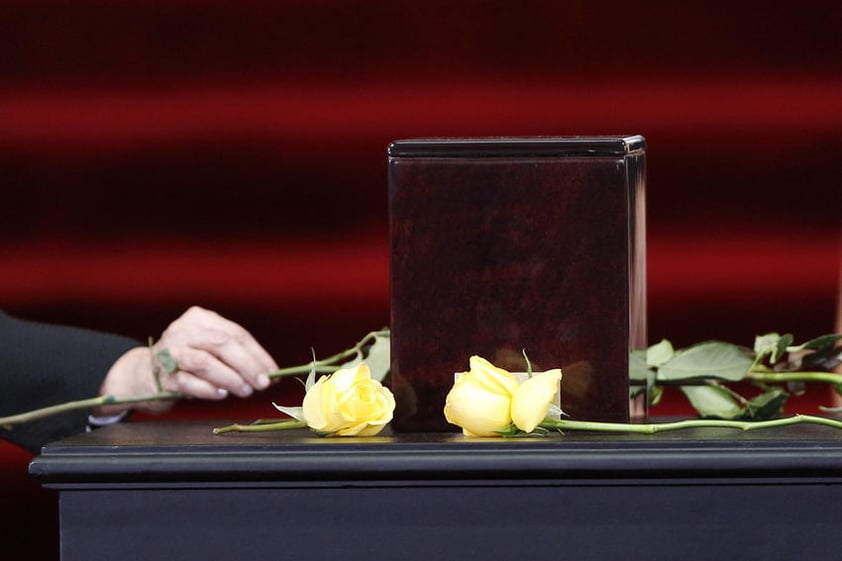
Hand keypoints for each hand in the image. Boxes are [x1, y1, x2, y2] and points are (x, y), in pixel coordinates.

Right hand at [96, 306, 277, 414]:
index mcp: (200, 318)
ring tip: (244, 391)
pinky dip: (207, 389)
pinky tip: (220, 394)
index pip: (236, 333)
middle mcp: (183, 330)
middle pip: (222, 344)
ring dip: (230, 378)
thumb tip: (268, 373)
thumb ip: (236, 356)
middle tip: (261, 383)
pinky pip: (188, 382)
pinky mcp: (161, 375)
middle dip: (247, 365)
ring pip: (205, 362)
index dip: (257, 354)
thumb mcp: (210, 348)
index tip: (272, 372)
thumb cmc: (186, 360)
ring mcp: (169, 352)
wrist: (142, 373)